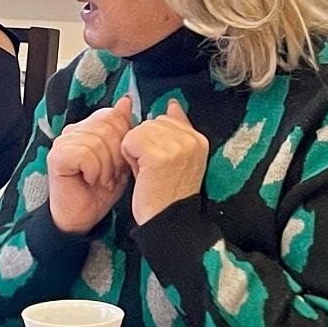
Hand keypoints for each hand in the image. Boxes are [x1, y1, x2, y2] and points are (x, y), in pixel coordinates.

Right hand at [47, 96, 133, 233]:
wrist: (82, 218)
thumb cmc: (100, 190)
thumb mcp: (120, 158)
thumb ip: (122, 130)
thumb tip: (126, 100)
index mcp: (87, 128)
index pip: (112, 115)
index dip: (123, 139)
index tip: (120, 163)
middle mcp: (72, 131)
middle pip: (107, 126)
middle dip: (116, 155)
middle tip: (110, 175)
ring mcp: (62, 142)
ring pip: (98, 142)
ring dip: (106, 167)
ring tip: (101, 180)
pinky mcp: (56, 157)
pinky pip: (86, 154)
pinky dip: (94, 171)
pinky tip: (89, 181)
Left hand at [122, 99, 208, 225]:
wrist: (169, 222)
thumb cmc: (169, 192)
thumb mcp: (180, 158)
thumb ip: (177, 129)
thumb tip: (172, 104)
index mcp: (198, 139)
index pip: (167, 118)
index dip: (156, 140)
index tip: (163, 162)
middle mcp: (190, 139)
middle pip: (150, 123)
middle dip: (145, 144)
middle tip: (155, 170)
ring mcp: (175, 146)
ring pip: (138, 131)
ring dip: (136, 152)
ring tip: (149, 172)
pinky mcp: (158, 155)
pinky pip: (129, 141)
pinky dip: (129, 158)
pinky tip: (142, 174)